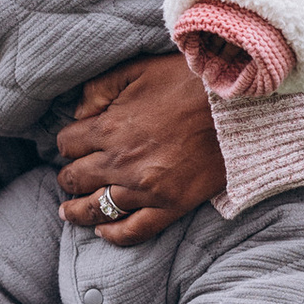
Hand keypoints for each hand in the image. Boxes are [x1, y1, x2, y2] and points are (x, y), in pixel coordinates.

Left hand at [56, 54, 226, 244]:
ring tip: (69, 212)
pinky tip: (102, 231)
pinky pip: (133, 230)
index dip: (67, 144)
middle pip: (75, 178)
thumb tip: (78, 113)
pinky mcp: (170, 205)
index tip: (73, 145)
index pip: (67, 144)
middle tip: (68, 178)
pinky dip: (113, 234)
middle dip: (68, 177)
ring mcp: (145, 188)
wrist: (236, 107)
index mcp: (109, 128)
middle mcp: (120, 163)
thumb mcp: (138, 69)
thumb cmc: (188, 82)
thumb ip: (100, 88)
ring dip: (77, 211)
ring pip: (96, 208)